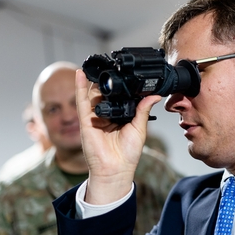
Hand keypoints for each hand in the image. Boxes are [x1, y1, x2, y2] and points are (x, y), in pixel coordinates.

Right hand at [74, 69, 160, 204]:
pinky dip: (80, 87)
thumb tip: (154, 94)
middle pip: (105, 93)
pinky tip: (80, 74)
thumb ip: (143, 109)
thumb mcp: (139, 128)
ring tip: (98, 65)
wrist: (115, 169)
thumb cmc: (128, 154)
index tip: (127, 72)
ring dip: (94, 80)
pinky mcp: (85, 121)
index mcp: (120, 116)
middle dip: (108, 81)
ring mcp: (95, 117)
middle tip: (113, 66)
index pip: (119, 97)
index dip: (122, 85)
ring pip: (93, 94)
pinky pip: (81, 101)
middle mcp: (106, 115)